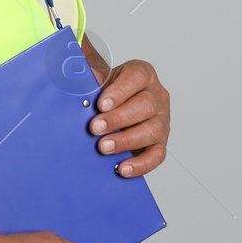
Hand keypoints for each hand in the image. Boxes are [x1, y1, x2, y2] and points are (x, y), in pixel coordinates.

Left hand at [88, 59, 169, 176]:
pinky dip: (140, 164)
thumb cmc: (108, 94)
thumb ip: (91, 79)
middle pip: (146, 105)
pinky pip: (157, 155)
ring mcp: (162, 120)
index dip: (120, 91)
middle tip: (95, 128)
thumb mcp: (99, 80)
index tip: (101, 104)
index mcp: (143, 74)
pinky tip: (122, 168)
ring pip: (153, 130)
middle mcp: (157, 95)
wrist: (114, 109)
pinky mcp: (160, 142)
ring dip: (126, 140)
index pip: (137, 77)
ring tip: (104, 147)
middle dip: (118, 119)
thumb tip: (79, 80)